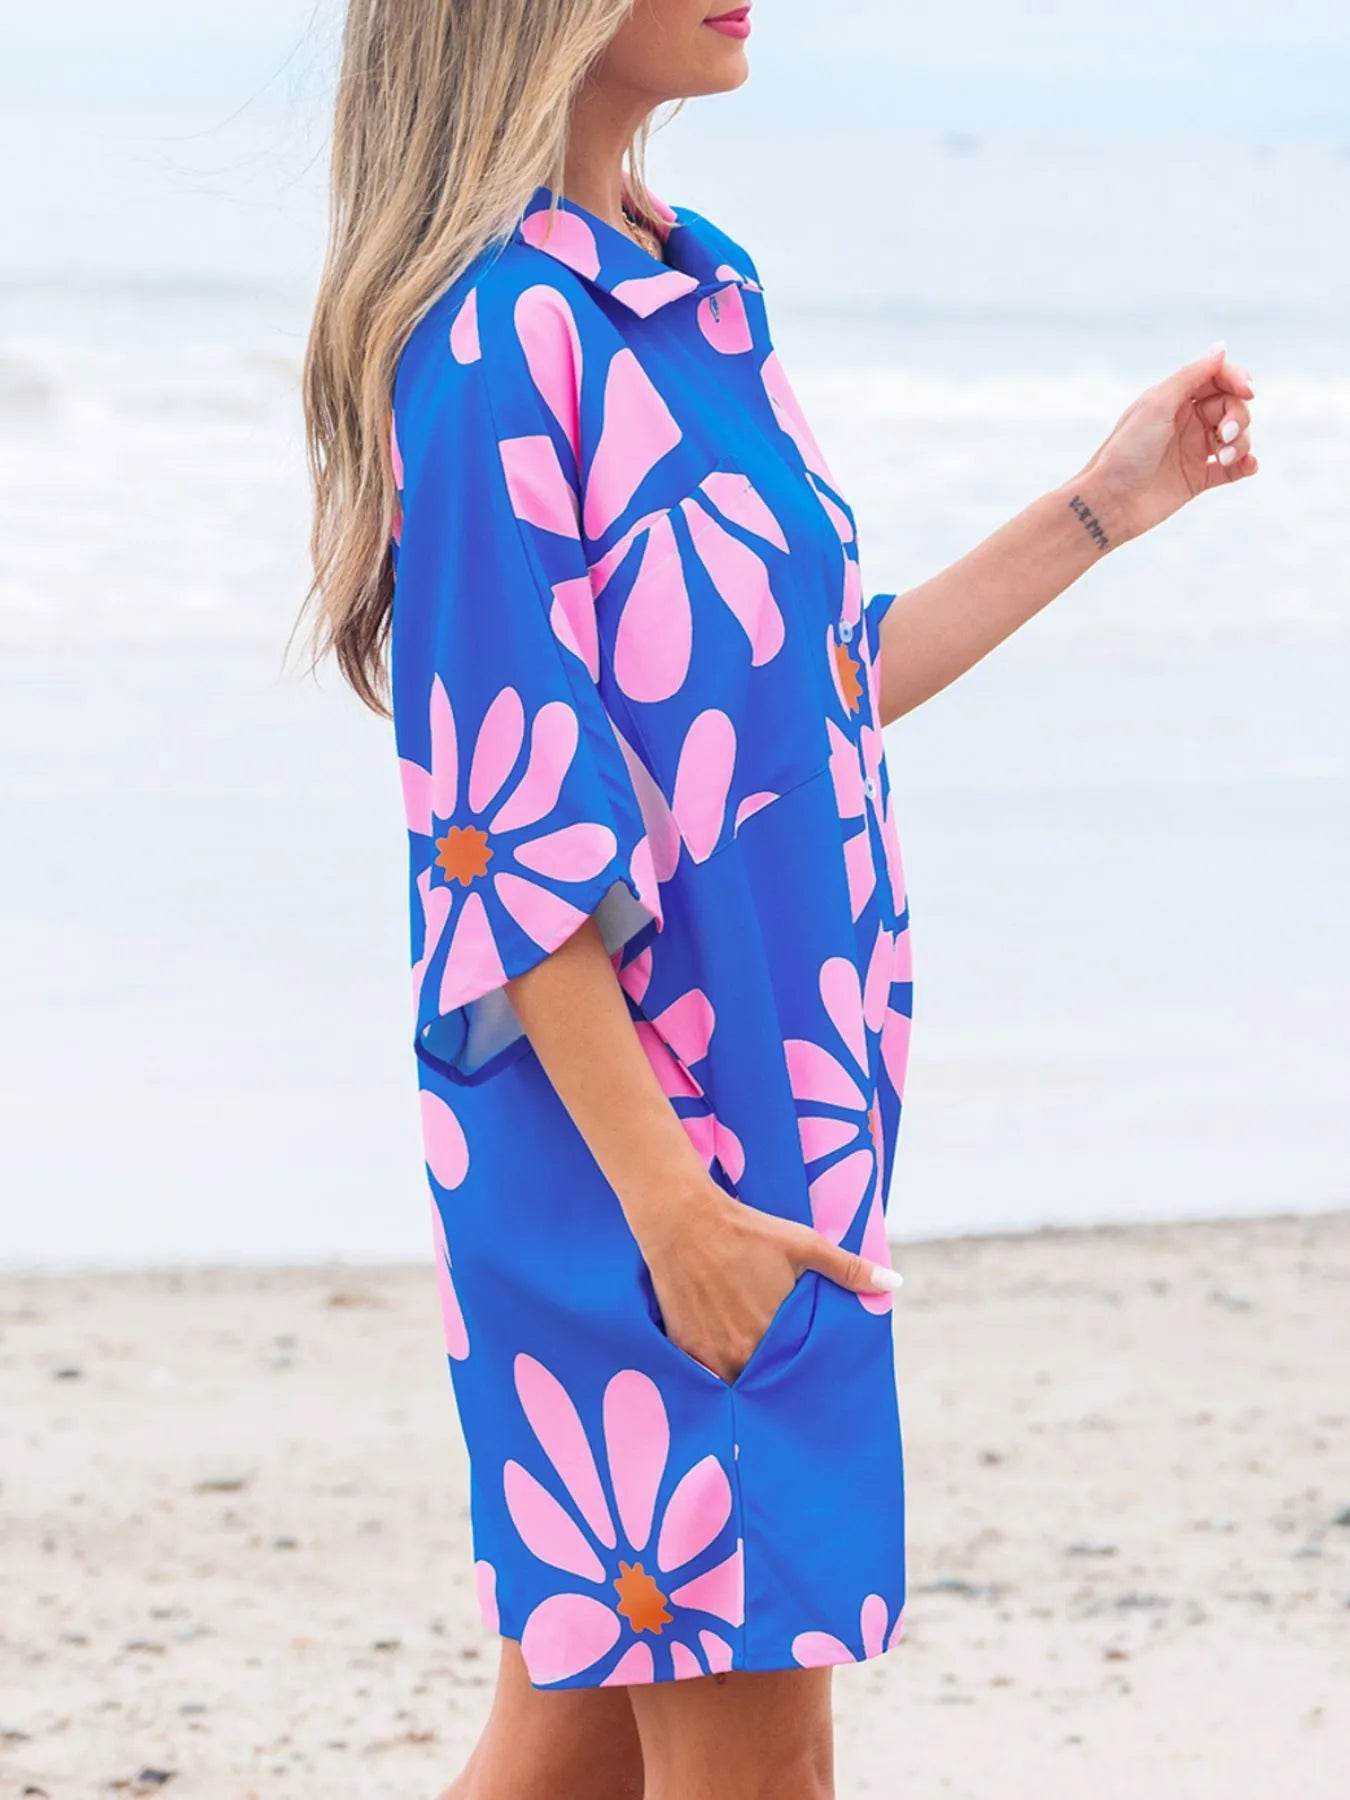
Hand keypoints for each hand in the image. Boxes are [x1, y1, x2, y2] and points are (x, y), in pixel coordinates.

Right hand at [638, 1182, 902, 1385]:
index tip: (805, 1365)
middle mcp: (740, 1354)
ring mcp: (708, 1355)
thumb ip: (848, 1269)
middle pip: (764, 1378)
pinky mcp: (684, 1348)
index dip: (800, 1369)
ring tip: (751, 1355)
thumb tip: (894, 1284)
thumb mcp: (802, 1245)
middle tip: (780, 1362)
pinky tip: (722, 1347)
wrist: (684, 1221)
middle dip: (774, 1374)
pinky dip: (715, 1367)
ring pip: (735, 1379)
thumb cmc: (747, 1231)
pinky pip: (705, 1375)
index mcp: (773, 1335)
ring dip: (745, 1372)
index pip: (794, 1371)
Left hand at [1078, 341, 1257, 545]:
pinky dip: (1246, 464)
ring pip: (1236, 436)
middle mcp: (1185, 421)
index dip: (1237, 379)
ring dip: (1241, 442)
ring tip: (1225, 457)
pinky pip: (1233, 468)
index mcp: (1173, 399)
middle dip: (1237, 416)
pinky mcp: (1198, 479)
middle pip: (1231, 405)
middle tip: (1224, 434)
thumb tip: (1222, 346)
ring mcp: (1193, 450)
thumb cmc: (1126, 451)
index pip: (1217, 377)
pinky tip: (1247, 465)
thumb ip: (1192, 375)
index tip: (1247, 390)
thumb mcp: (1157, 405)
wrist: (1109, 502)